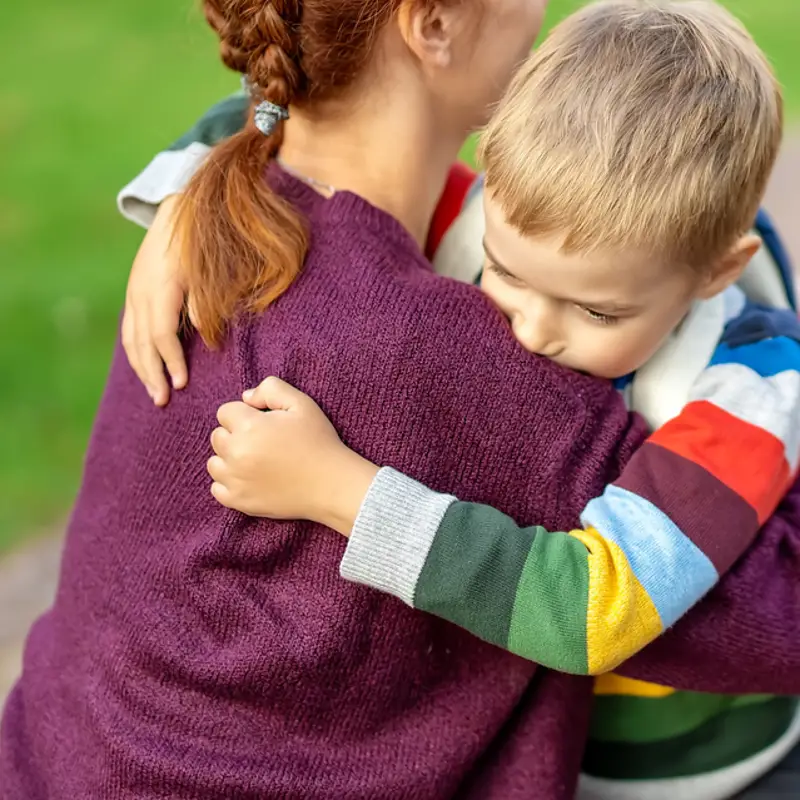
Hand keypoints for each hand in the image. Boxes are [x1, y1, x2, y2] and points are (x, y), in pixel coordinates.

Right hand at [121, 195, 189, 406]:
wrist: (177, 212)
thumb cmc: (198, 242)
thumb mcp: (204, 268)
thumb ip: (203, 301)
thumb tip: (203, 334)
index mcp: (160, 289)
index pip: (162, 336)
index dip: (171, 362)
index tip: (181, 384)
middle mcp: (141, 294)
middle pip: (143, 344)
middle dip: (152, 374)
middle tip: (162, 401)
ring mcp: (134, 294)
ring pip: (132, 339)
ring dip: (141, 368)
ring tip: (152, 391)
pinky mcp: (133, 293)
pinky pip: (130, 329)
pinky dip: (136, 352)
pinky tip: (144, 366)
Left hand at [208, 377, 378, 533]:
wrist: (332, 485)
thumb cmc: (318, 441)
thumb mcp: (302, 403)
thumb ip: (271, 388)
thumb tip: (246, 397)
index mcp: (249, 427)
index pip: (225, 412)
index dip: (245, 414)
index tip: (265, 423)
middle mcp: (236, 453)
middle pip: (217, 436)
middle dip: (235, 434)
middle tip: (263, 441)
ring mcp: (235, 480)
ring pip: (214, 462)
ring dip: (229, 458)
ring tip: (256, 460)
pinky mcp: (238, 501)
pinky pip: (216, 488)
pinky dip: (229, 482)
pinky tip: (250, 478)